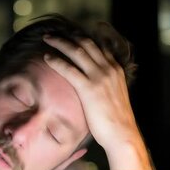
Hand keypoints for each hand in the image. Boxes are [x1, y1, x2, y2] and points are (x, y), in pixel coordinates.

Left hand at [42, 36, 154, 169]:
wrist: (122, 134)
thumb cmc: (115, 121)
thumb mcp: (114, 96)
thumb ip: (105, 86)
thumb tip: (93, 87)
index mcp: (116, 70)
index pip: (98, 46)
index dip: (82, 38)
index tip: (69, 35)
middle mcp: (109, 69)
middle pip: (86, 44)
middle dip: (68, 36)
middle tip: (52, 34)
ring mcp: (100, 77)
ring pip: (77, 51)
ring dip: (60, 43)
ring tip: (47, 39)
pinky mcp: (89, 89)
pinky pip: (69, 70)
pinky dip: (57, 61)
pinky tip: (47, 58)